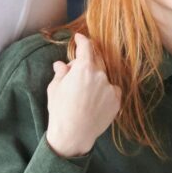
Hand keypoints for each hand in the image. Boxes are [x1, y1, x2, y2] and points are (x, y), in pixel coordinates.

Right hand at [42, 33, 119, 158]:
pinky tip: (94, 100)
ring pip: (103, 76)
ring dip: (95, 77)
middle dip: (87, 60)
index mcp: (84, 68)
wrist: (73, 135)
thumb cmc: (60, 111)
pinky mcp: (116, 101)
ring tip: (83, 92)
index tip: (79, 37)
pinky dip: (104, 90)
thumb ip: (61, 73)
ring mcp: (110, 88)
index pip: (86, 47)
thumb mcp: (55, 88)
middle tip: (77, 68)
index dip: (82, 40)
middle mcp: (100, 75)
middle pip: (97, 59)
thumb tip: (61, 65)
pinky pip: (111, 89)